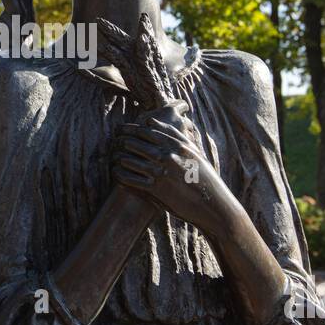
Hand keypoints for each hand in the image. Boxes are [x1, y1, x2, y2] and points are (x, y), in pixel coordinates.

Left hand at [111, 104, 232, 236]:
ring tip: (113, 157)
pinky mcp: (156, 189)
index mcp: (177, 145)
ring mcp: (161, 172)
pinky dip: (120, 174)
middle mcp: (168, 156)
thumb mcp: (193, 152)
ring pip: (130, 160)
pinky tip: (116, 173)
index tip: (121, 129)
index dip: (130, 129)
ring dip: (118, 158)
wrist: (212, 203)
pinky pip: (131, 179)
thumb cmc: (203, 176)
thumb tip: (154, 121)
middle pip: (135, 143)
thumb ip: (175, 135)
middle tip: (114, 142)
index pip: (146, 131)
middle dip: (121, 142)